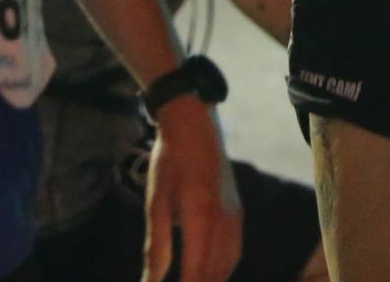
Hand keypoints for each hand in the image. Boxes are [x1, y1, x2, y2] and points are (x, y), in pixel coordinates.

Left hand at [144, 98, 242, 281]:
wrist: (195, 124)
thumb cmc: (170, 160)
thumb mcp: (156, 201)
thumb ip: (157, 245)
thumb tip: (151, 281)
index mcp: (202, 219)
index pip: (196, 273)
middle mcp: (224, 221)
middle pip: (214, 274)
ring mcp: (235, 217)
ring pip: (227, 266)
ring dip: (210, 280)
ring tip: (190, 281)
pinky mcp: (237, 212)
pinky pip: (234, 252)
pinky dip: (222, 269)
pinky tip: (208, 273)